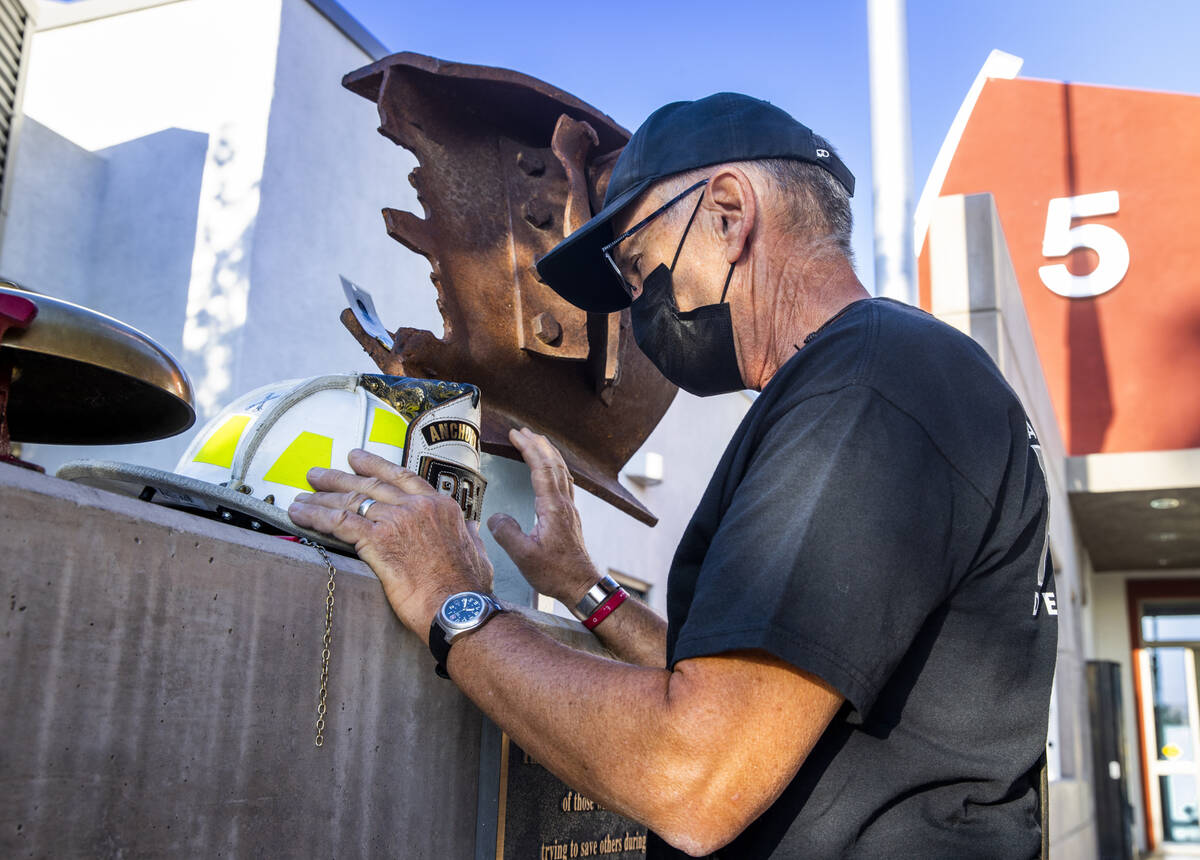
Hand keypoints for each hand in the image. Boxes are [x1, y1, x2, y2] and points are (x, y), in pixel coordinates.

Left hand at [287, 448, 493, 639]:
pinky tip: (298, 514)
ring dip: (321, 498)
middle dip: (338, 478)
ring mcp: (396, 521)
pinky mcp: (377, 541)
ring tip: (301, 497)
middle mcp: (417, 507)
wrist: (459, 608)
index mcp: (440, 506)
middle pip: (369, 485)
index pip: (401, 477)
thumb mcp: (477, 553)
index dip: (375, 464)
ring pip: (351, 501)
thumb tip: (472, 529)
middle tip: (317, 475)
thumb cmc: (468, 588)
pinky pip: (339, 522)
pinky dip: (315, 516)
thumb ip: (470, 536)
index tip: (356, 458)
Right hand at [487, 428, 600, 605]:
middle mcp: (563, 504)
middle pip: (554, 464)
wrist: (581, 584)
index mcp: (552, 508)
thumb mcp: (524, 557)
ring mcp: (569, 509)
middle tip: (522, 431)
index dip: (529, 449)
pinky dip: (555, 467)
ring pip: (562, 471)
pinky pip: (564, 481)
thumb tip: (495, 517)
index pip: (541, 469)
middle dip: (538, 444)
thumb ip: (507, 534)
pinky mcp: (569, 516)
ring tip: (536, 442)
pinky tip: (551, 470)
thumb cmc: (555, 573)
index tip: (516, 435)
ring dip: (548, 453)